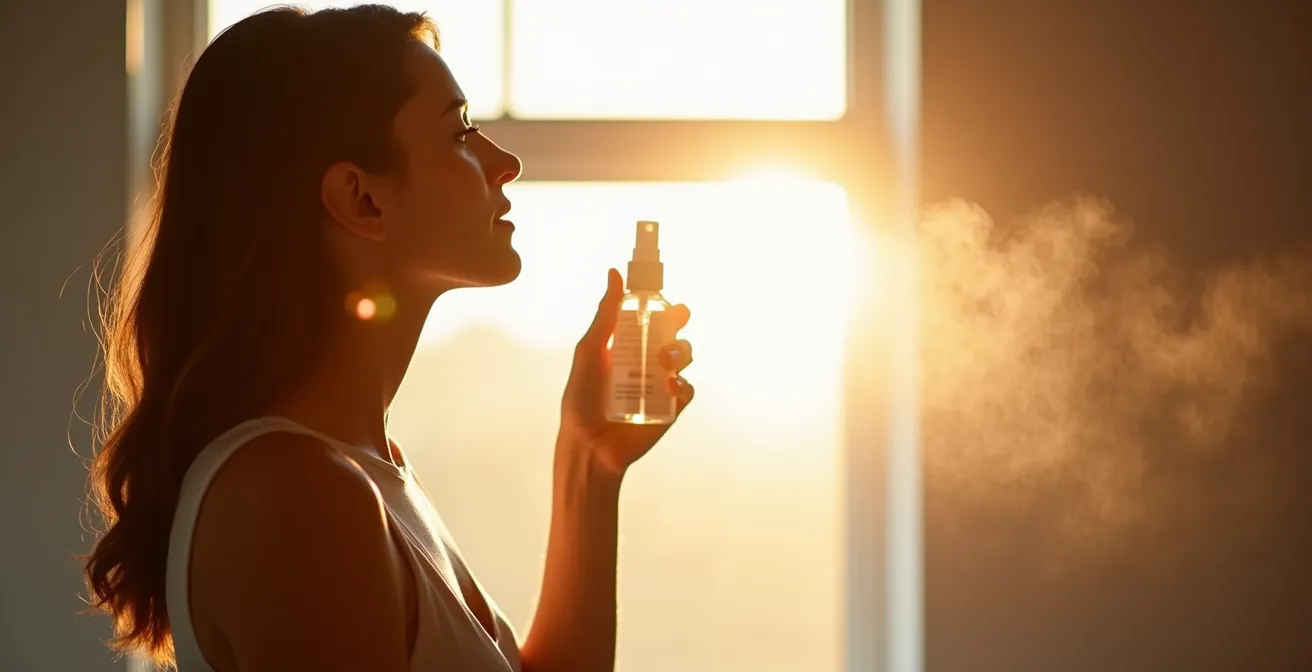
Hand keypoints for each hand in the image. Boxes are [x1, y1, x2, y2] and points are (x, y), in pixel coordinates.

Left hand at [558, 268, 694, 476]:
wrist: (588, 444)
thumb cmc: (581, 399)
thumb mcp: (589, 351)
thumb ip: (605, 315)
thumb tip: (614, 274)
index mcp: (627, 345)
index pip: (652, 318)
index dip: (662, 305)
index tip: (664, 298)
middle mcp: (647, 361)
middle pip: (674, 332)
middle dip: (678, 323)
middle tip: (674, 320)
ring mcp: (660, 384)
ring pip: (685, 356)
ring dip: (680, 350)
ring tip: (663, 359)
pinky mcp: (671, 408)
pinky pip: (687, 389)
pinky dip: (682, 384)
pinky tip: (668, 386)